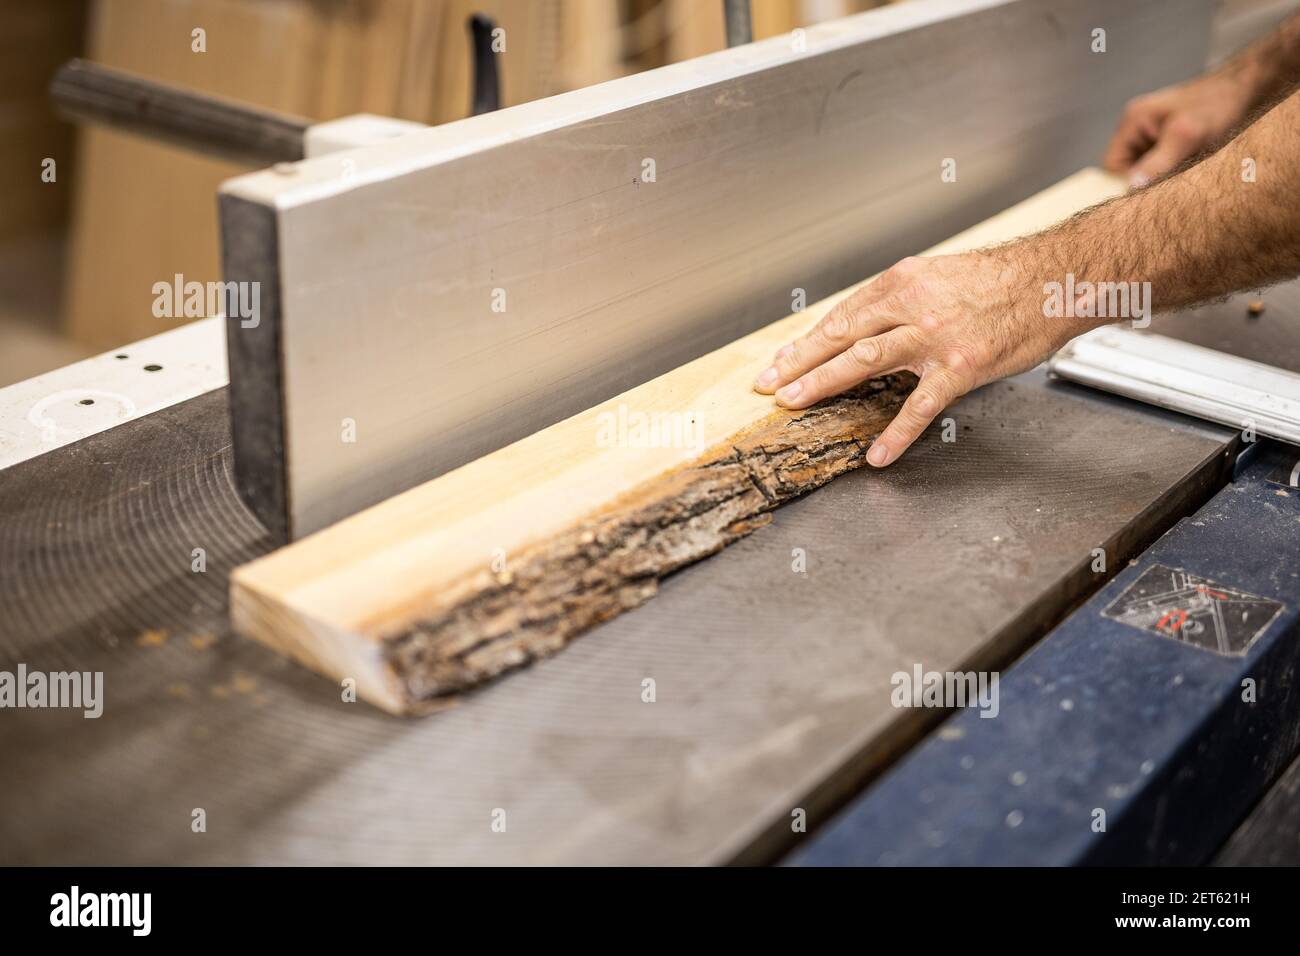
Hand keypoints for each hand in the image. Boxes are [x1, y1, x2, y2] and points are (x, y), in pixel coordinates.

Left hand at [752, 252, 1076, 466]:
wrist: (1056, 280)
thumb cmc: (1003, 280)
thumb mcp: (941, 276)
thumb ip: (903, 301)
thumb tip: (870, 325)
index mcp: (903, 281)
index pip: (842, 315)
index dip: (807, 341)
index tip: (780, 360)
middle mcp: (910, 305)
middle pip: (840, 336)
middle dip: (797, 362)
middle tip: (767, 385)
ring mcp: (933, 337)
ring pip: (863, 361)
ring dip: (822, 383)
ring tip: (793, 404)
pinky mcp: (960, 367)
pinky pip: (920, 406)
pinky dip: (896, 434)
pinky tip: (877, 455)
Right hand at [1103, 72, 1253, 186]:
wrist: (1247, 87)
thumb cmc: (1217, 104)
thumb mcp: (1186, 135)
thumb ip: (1157, 162)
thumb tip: (1130, 189)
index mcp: (1132, 121)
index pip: (1111, 166)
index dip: (1126, 183)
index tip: (1151, 192)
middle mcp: (1138, 128)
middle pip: (1127, 169)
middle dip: (1146, 180)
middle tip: (1173, 184)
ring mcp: (1153, 133)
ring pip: (1146, 169)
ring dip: (1163, 177)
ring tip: (1187, 173)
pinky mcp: (1170, 139)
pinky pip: (1162, 165)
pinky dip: (1174, 172)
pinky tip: (1193, 169)